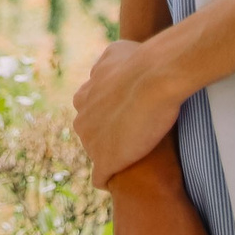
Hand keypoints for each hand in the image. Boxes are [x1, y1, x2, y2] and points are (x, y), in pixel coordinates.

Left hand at [75, 38, 189, 185]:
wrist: (154, 78)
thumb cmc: (141, 61)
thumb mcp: (115, 53)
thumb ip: (108, 64)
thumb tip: (107, 66)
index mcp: (82, 97)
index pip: (92, 114)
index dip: (111, 119)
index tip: (129, 121)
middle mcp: (81, 119)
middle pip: (91, 136)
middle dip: (108, 139)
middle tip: (134, 142)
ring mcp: (90, 142)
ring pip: (97, 155)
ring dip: (112, 158)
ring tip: (132, 164)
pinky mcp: (105, 161)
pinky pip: (101, 177)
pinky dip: (108, 179)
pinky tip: (117, 181)